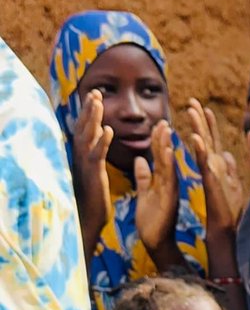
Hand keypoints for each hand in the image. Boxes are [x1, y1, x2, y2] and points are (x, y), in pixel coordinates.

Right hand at [71, 89, 112, 257]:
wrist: (88, 219)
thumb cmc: (92, 197)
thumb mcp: (93, 172)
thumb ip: (93, 156)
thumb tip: (95, 143)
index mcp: (83, 155)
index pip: (85, 129)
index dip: (89, 112)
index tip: (95, 96)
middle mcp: (81, 156)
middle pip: (83, 127)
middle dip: (89, 109)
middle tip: (95, 91)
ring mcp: (85, 164)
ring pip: (87, 136)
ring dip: (93, 118)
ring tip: (98, 102)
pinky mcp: (93, 175)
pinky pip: (97, 155)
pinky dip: (102, 141)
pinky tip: (108, 130)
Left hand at [134, 121, 180, 266]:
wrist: (156, 243)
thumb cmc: (152, 222)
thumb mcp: (145, 194)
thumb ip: (144, 177)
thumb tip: (139, 159)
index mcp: (163, 183)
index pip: (160, 157)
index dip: (159, 140)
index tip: (159, 123)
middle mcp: (169, 185)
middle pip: (166, 157)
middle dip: (164, 139)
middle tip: (163, 120)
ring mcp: (171, 191)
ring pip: (168, 164)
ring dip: (167, 146)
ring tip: (165, 128)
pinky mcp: (169, 199)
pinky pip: (169, 178)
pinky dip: (168, 163)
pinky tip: (167, 150)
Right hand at [187, 100, 243, 235]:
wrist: (225, 228)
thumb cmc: (228, 209)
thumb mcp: (233, 184)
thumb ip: (230, 168)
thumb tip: (228, 153)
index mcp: (219, 165)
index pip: (213, 140)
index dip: (209, 124)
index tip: (205, 107)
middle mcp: (212, 166)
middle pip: (205, 138)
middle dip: (199, 119)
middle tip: (192, 100)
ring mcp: (210, 173)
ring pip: (202, 147)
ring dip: (197, 128)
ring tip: (191, 111)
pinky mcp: (210, 182)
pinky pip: (203, 164)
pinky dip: (199, 151)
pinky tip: (194, 138)